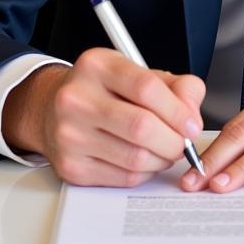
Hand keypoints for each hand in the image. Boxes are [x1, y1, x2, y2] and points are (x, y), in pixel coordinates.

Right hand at [2, 49, 205, 186]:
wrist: (51, 108)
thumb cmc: (103, 89)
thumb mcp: (137, 72)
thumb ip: (175, 86)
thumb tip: (192, 115)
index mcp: (97, 66)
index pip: (146, 88)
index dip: (178, 110)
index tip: (192, 124)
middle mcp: (77, 98)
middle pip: (141, 127)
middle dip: (174, 141)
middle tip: (183, 143)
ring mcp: (70, 135)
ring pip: (134, 158)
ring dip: (162, 159)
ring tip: (165, 150)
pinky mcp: (70, 167)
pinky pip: (122, 177)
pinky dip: (144, 173)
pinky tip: (145, 160)